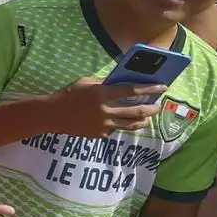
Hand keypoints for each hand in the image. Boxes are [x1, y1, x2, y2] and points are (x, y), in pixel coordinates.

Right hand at [47, 78, 165, 136]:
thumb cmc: (68, 94)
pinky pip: (116, 129)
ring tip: (147, 117)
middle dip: (152, 108)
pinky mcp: (102, 134)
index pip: (132, 91)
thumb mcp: (85, 83)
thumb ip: (104, 83)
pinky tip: (120, 120)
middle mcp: (106, 110)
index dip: (149, 89)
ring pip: (132, 124)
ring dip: (143, 120)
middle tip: (158, 105)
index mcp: (102, 93)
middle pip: (137, 110)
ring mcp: (105, 124)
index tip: (162, 87)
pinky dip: (120, 124)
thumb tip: (122, 82)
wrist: (53, 115)